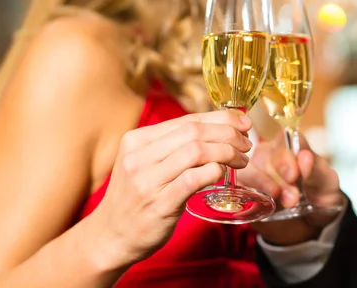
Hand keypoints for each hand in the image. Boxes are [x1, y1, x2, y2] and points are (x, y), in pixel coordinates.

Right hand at [86, 111, 252, 269]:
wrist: (110, 237)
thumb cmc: (136, 197)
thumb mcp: (145, 163)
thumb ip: (172, 146)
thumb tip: (217, 129)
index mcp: (137, 140)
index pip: (187, 120)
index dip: (221, 119)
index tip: (243, 123)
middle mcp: (139, 156)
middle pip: (194, 132)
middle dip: (228, 133)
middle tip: (246, 143)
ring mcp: (147, 180)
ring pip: (196, 151)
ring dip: (227, 152)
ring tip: (241, 160)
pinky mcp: (159, 204)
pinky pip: (194, 179)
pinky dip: (215, 172)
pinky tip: (224, 173)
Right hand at [238, 131, 343, 245]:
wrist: (311, 224)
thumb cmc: (319, 195)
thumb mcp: (326, 183)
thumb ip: (316, 170)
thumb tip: (304, 155)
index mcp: (291, 146)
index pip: (285, 140)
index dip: (286, 156)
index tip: (293, 175)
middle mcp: (270, 154)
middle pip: (265, 156)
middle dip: (278, 177)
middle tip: (293, 198)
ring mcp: (254, 171)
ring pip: (249, 170)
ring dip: (264, 185)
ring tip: (281, 201)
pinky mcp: (244, 189)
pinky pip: (238, 186)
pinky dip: (246, 194)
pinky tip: (260, 204)